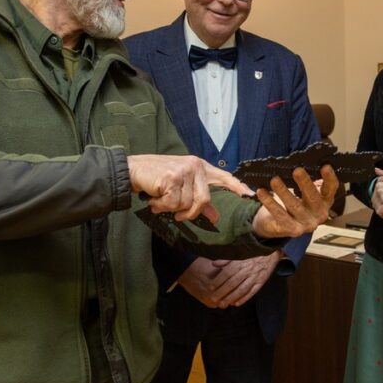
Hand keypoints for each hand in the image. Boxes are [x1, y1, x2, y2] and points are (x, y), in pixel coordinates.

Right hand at [127, 154, 251, 223]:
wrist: (133, 170)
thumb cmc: (157, 178)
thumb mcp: (181, 186)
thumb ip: (198, 199)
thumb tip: (215, 216)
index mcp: (199, 166)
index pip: (223, 176)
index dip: (236, 186)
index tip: (249, 195)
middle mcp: (194, 166)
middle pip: (203, 200)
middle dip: (189, 213)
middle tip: (176, 215)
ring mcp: (184, 171)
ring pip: (186, 204)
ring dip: (169, 208)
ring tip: (159, 199)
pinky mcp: (172, 178)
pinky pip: (172, 203)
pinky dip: (161, 206)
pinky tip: (154, 197)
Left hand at [212, 252, 281, 306]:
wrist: (270, 251)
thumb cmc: (252, 252)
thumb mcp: (239, 253)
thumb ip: (226, 259)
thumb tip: (214, 264)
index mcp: (239, 262)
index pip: (226, 273)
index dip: (218, 281)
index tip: (211, 287)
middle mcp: (246, 270)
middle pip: (232, 283)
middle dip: (222, 292)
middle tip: (214, 299)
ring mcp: (254, 277)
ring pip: (241, 289)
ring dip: (232, 297)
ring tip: (223, 304)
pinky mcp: (261, 281)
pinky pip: (252, 292)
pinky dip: (244, 298)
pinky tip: (237, 303)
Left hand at [251, 166, 337, 238]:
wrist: (278, 225)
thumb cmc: (293, 204)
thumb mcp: (303, 192)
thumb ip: (304, 180)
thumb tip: (297, 162)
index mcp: (324, 202)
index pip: (330, 189)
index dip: (329, 178)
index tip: (325, 166)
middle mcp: (319, 214)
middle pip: (313, 198)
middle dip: (305, 183)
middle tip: (297, 170)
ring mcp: (306, 224)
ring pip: (294, 206)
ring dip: (283, 191)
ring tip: (274, 180)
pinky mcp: (292, 230)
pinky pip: (279, 214)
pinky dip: (270, 202)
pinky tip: (262, 192)